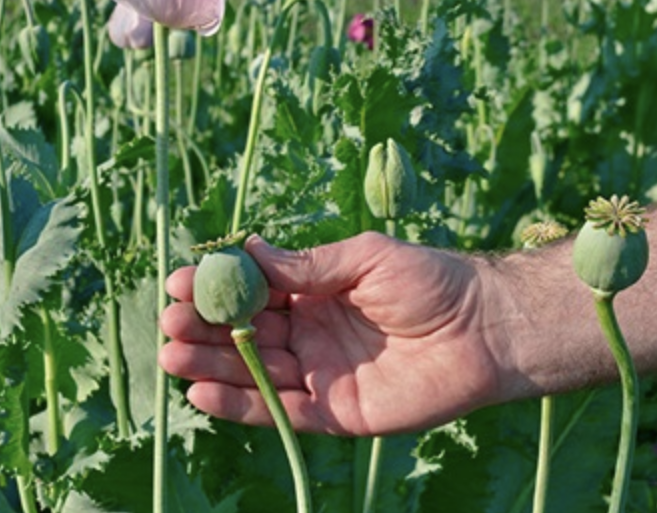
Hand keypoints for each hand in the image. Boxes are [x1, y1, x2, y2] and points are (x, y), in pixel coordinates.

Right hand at [159, 232, 507, 434]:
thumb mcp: (366, 258)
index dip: (218, 288)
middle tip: (168, 321)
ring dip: (211, 365)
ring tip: (172, 353)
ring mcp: (321, 373)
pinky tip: (203, 393)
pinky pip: (279, 412)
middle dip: (205, 327)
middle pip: (246, 333)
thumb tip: (249, 250)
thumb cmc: (431, 281)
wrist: (484, 329)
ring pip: (254, 372)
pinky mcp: (334, 412)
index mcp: (317, 291)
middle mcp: (311, 332)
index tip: (179, 281)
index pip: (255, 291)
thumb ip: (309, 264)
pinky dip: (241, 405)